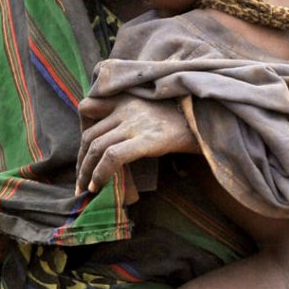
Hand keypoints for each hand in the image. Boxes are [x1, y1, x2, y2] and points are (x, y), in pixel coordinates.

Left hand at [75, 95, 198, 194]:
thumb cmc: (183, 123)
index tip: (84, 153)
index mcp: (126, 98)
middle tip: (81, 182)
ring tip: (87, 190)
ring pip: (96, 147)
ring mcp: (135, 123)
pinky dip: (100, 174)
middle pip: (90, 136)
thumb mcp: (151, 111)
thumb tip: (111, 148)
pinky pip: (112, 157)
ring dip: (86, 172)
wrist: (208, 122)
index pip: (87, 107)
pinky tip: (98, 187)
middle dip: (81, 162)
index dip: (81, 132)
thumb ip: (130, 117)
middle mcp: (127, 108)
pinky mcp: (145, 139)